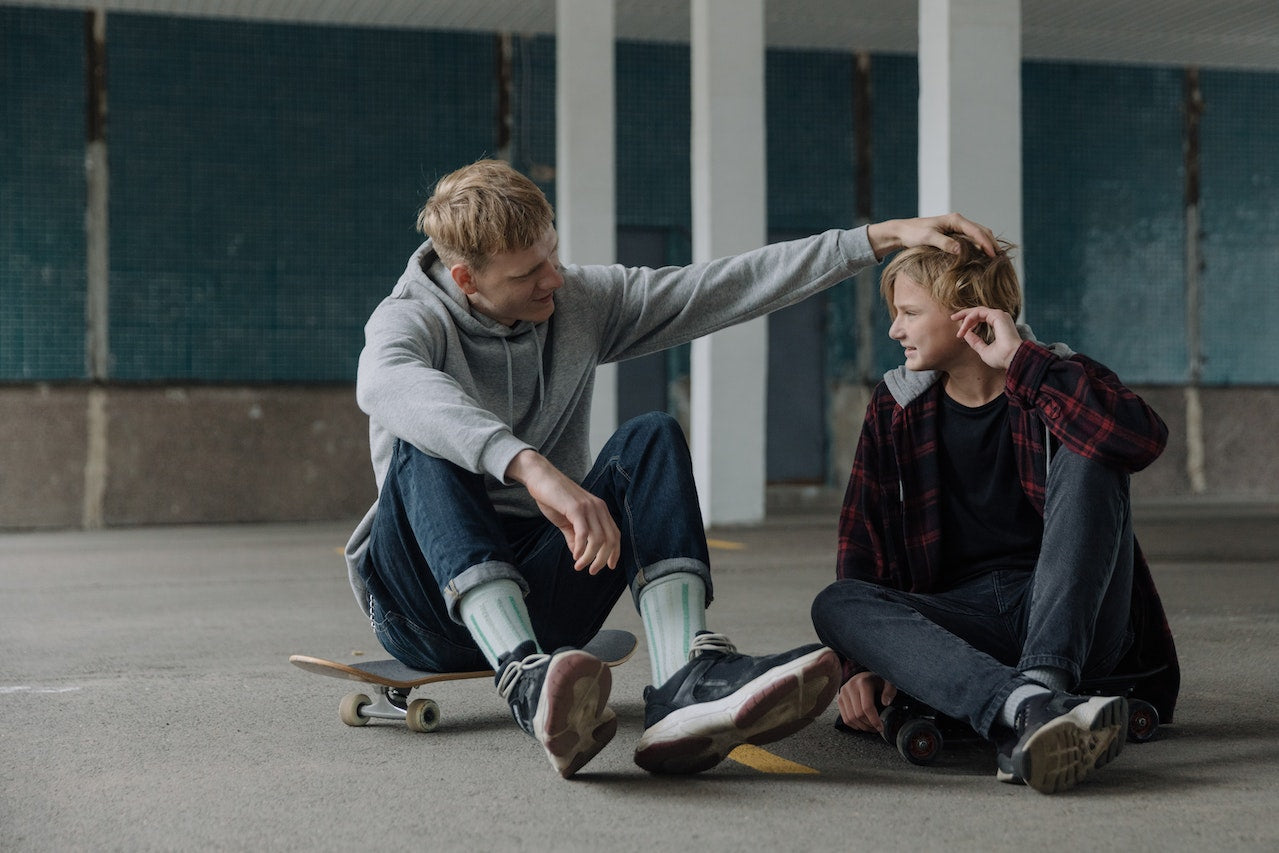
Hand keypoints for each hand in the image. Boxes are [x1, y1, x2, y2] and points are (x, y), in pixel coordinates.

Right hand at [505, 450, 620, 573]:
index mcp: (599, 509)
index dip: (615, 552)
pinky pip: (584, 533)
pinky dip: (581, 549)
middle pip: (610, 539)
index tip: (610, 566)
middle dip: (603, 559)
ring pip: (598, 539)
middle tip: (591, 571)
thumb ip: (574, 537)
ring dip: (590, 557)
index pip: (615, 534)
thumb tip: (579, 554)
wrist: (540, 477)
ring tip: (580, 566)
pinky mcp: (576, 508)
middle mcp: (598, 507)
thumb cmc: (553, 497)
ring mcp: (588, 507)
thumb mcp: (566, 520)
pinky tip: (575, 556)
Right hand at [836, 672, 897, 732]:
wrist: (864, 676)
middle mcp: (851, 687)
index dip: (874, 720)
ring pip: (850, 718)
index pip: (867, 707)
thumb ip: (889, 691)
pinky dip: (854, 725)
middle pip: (858, 714)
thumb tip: (885, 703)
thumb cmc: (877, 681)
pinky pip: (845, 718)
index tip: (881, 727)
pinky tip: (862, 724)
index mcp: (863, 683)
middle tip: (876, 728)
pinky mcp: (839, 699)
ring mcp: (843, 693)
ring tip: (870, 727)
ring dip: (862, 726)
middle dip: (869, 725)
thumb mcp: (888, 683)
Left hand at [866, 213, 997, 259]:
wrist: (903, 231)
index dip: (986, 243)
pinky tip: (982, 256)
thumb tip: (960, 250)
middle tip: (1000, 258)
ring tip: (995, 258)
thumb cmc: (914, 234)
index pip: (976, 231)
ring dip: (987, 244)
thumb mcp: (928, 238)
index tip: (993, 255)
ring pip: (978, 234)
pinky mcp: (954, 234)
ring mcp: (957, 227)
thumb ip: (944, 243)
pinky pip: (971, 239)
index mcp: (955, 220)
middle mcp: (958, 221)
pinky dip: (979, 246)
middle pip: (982, 231)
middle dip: (992, 243)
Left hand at [951, 306, 1020, 369]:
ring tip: (959, 329)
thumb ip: (975, 342)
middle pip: (978, 311)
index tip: (959, 333)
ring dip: (965, 318)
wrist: (1012, 359)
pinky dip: (969, 319)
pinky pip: (978, 313)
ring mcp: (999, 315)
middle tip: (952, 317)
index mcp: (999, 325)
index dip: (969, 323)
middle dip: (964, 314)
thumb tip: (966, 334)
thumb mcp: (983, 350)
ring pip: (977, 311)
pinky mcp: (997, 315)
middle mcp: (1000, 318)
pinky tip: (964, 328)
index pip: (981, 318)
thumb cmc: (1002, 357)